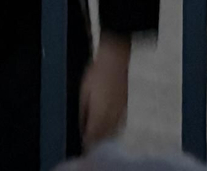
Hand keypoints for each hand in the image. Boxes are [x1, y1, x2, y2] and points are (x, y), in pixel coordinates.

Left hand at [79, 33, 130, 149]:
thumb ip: (83, 112)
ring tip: (97, 139)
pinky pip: (119, 124)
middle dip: (96, 142)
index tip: (82, 146)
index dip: (87, 143)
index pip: (93, 136)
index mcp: (100, 114)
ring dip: (104, 137)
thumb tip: (81, 126)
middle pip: (104, 136)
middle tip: (88, 145)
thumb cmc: (96, 73)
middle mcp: (112, 116)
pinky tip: (108, 128)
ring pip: (113, 132)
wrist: (115, 60)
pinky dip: (112, 129)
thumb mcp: (83, 92)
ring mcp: (121, 112)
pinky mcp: (125, 107)